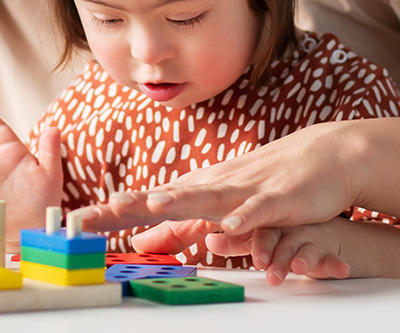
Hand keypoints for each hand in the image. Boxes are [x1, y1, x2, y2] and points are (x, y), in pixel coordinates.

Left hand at [82, 122, 357, 253]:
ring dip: (180, 201)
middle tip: (95, 214)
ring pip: (207, 197)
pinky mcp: (276, 198)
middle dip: (130, 206)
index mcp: (196, 191)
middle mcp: (213, 186)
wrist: (323, 157)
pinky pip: (257, 210)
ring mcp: (244, 189)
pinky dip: (243, 217)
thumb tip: (140, 241)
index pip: (146, 203)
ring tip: (152, 206)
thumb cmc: (262, 186)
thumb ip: (179, 227)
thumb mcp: (215, 210)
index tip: (77, 223)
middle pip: (165, 197)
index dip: (111, 213)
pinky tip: (229, 225)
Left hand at [206, 222, 350, 284]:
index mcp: (268, 219)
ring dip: (299, 259)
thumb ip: (235, 242)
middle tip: (263, 264)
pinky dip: (334, 263)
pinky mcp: (327, 249)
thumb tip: (208, 240)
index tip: (236, 252)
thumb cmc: (284, 231)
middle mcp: (287, 225)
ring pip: (301, 247)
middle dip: (270, 251)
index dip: (250, 242)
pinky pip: (331, 256)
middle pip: (277, 236)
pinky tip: (339, 269)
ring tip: (297, 268)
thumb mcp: (260, 235)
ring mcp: (308, 236)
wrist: (324, 224)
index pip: (255, 228)